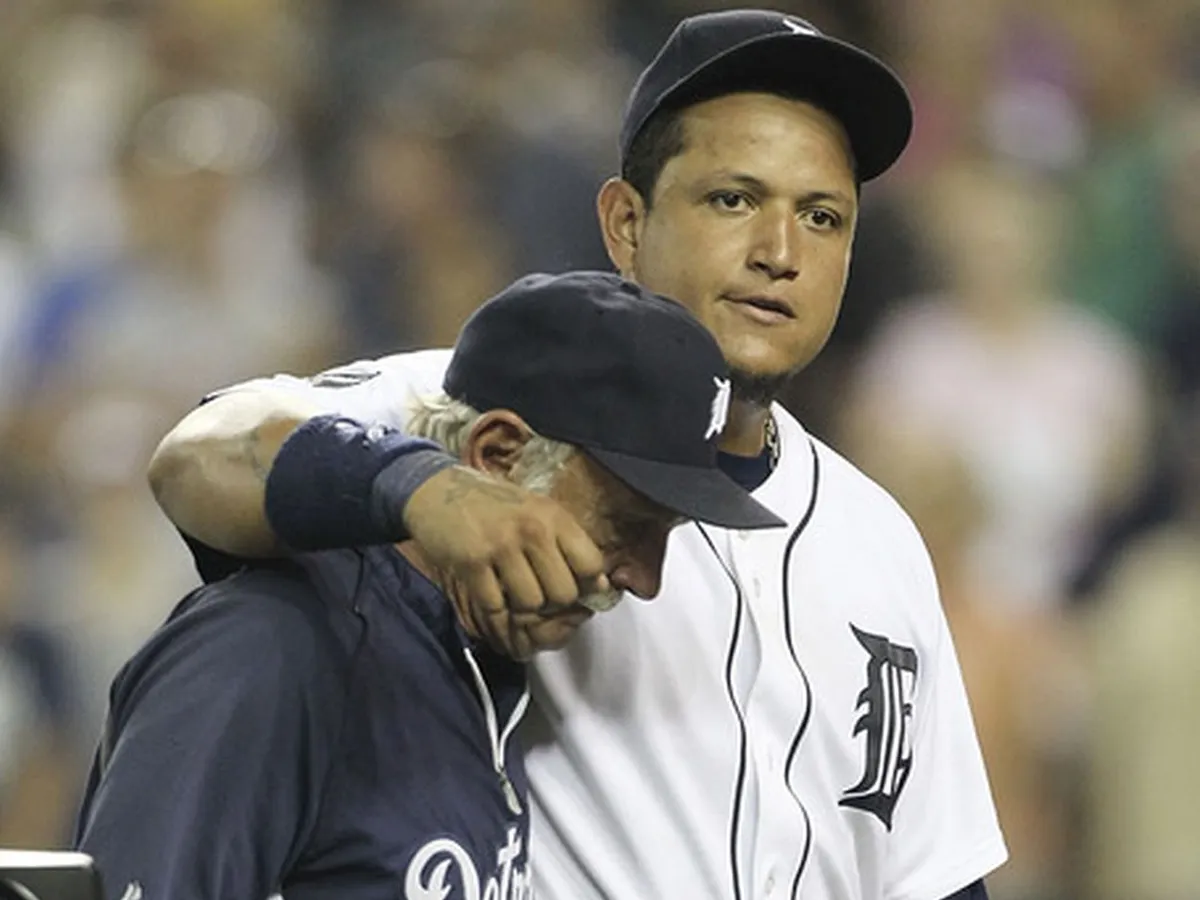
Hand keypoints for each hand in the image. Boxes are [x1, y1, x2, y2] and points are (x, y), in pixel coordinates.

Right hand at [402, 466, 607, 658]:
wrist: (437, 491)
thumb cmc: (494, 505)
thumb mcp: (537, 512)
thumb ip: (569, 544)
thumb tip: (601, 585)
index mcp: (553, 516)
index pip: (592, 566)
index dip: (587, 585)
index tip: (575, 587)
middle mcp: (532, 529)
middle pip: (564, 593)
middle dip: (553, 602)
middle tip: (538, 592)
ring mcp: (501, 546)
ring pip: (531, 604)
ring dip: (522, 607)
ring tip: (512, 590)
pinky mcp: (471, 563)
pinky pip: (496, 606)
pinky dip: (495, 609)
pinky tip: (491, 591)